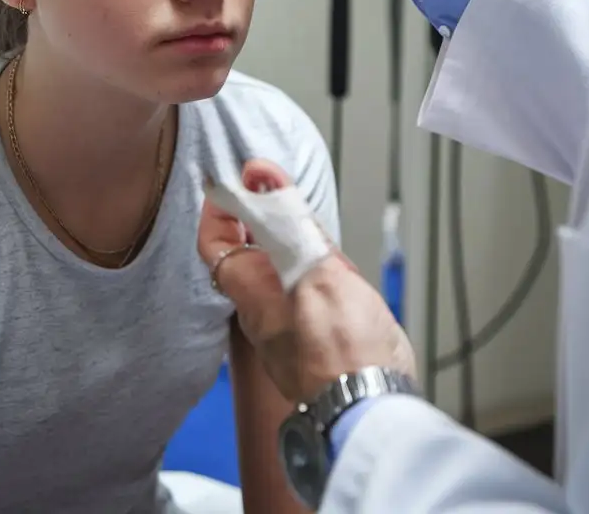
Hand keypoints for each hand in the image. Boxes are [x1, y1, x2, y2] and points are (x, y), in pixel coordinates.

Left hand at [198, 161, 416, 402]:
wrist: (374, 410)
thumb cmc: (342, 351)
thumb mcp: (313, 267)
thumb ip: (287, 221)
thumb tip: (258, 178)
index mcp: (253, 291)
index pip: (214, 242)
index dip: (219, 209)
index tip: (235, 181)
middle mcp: (266, 310)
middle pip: (247, 253)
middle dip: (255, 215)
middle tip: (270, 185)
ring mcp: (293, 326)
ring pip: (277, 271)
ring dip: (286, 238)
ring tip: (298, 211)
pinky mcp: (322, 336)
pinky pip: (304, 292)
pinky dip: (310, 265)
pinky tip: (328, 259)